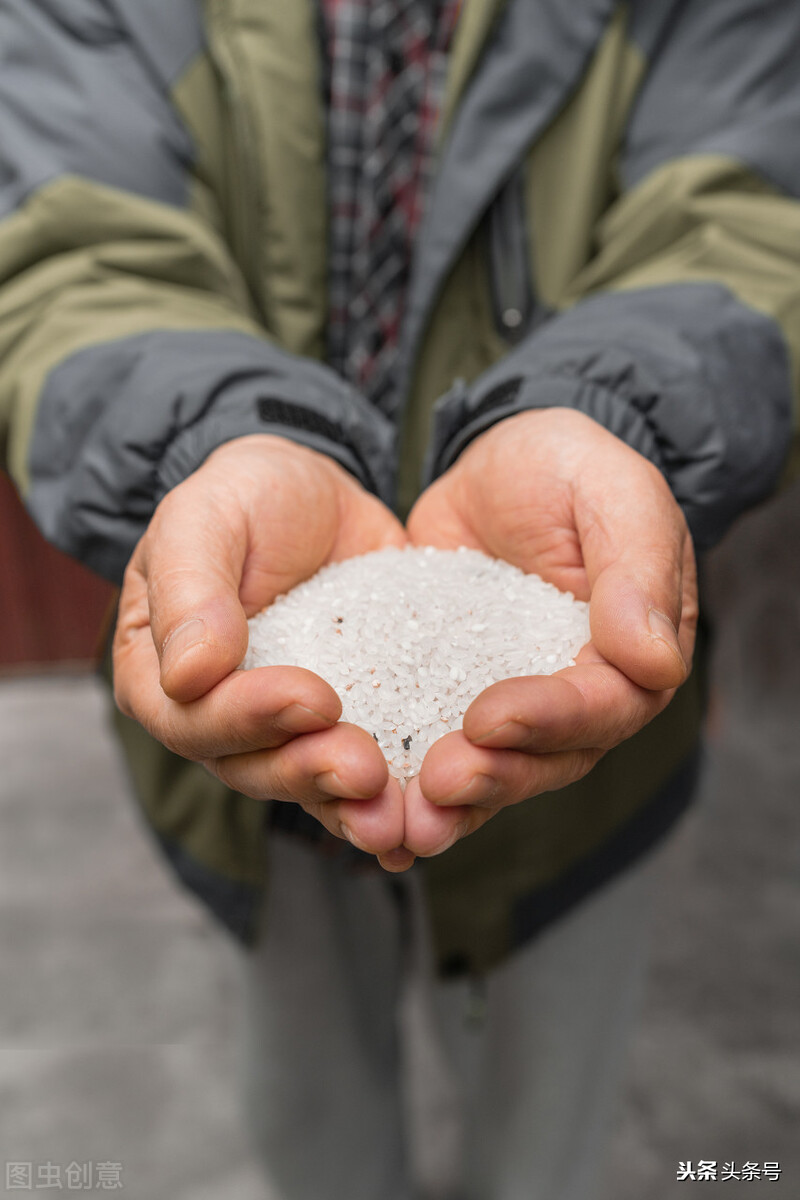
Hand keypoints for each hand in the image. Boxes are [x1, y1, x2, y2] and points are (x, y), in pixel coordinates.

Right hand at [113, 434, 415, 867]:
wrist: (316, 495)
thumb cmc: (245, 498)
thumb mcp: (205, 517)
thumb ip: (191, 589)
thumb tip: (190, 674)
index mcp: (162, 672)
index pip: (190, 718)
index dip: (247, 718)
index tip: (313, 696)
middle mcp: (219, 717)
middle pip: (251, 767)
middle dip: (309, 772)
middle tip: (365, 770)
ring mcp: (284, 730)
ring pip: (308, 784)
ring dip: (352, 805)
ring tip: (398, 816)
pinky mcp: (349, 725)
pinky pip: (364, 772)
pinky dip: (396, 795)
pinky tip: (431, 812)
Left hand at [402, 408, 697, 857]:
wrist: (499, 462)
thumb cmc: (569, 467)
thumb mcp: (613, 491)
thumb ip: (636, 568)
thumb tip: (654, 664)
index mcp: (631, 655)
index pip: (604, 706)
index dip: (550, 719)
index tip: (487, 718)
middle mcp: (579, 696)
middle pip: (548, 759)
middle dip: (493, 777)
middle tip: (437, 785)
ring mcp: (515, 702)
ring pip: (492, 768)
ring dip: (449, 800)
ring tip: (398, 820)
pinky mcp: (452, 696)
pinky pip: (432, 743)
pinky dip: (404, 776)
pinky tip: (359, 800)